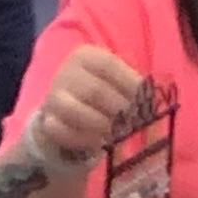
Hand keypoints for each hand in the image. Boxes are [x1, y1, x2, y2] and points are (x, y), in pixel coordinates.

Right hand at [23, 46, 150, 170]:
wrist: (65, 108)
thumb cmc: (99, 92)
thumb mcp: (115, 81)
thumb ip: (132, 87)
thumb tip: (150, 100)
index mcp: (85, 55)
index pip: (109, 66)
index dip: (130, 84)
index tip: (146, 102)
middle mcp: (66, 71)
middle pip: (96, 91)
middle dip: (119, 110)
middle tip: (134, 123)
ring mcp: (54, 96)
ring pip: (76, 111)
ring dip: (101, 125)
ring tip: (117, 132)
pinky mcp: (47, 121)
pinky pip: (64, 132)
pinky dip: (84, 139)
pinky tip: (99, 141)